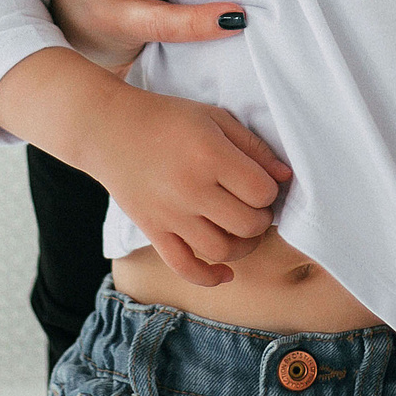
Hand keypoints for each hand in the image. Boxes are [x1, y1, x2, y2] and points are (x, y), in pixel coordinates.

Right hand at [81, 83, 294, 286]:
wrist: (109, 129)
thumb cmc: (167, 119)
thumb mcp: (215, 118)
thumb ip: (253, 148)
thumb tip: (286, 177)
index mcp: (210, 157)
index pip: (262, 192)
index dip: (271, 191)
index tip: (262, 183)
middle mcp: (191, 190)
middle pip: (248, 225)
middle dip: (262, 219)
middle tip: (256, 207)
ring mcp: (171, 215)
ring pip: (223, 250)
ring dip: (244, 247)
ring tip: (243, 230)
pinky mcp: (154, 231)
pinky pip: (185, 267)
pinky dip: (210, 277)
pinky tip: (225, 272)